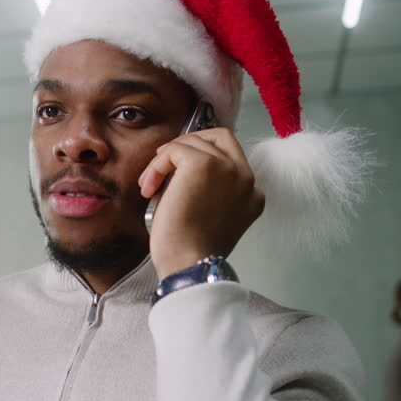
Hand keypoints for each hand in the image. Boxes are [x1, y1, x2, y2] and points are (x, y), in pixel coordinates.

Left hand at [138, 127, 263, 279]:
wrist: (189, 264)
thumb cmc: (191, 250)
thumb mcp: (211, 218)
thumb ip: (211, 194)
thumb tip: (180, 172)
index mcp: (252, 194)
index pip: (232, 158)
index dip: (204, 157)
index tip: (178, 173)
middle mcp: (245, 177)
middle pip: (219, 137)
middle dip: (189, 144)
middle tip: (164, 162)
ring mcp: (227, 167)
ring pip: (192, 143)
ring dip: (165, 161)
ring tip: (150, 187)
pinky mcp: (203, 163)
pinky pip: (175, 150)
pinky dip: (157, 165)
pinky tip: (149, 188)